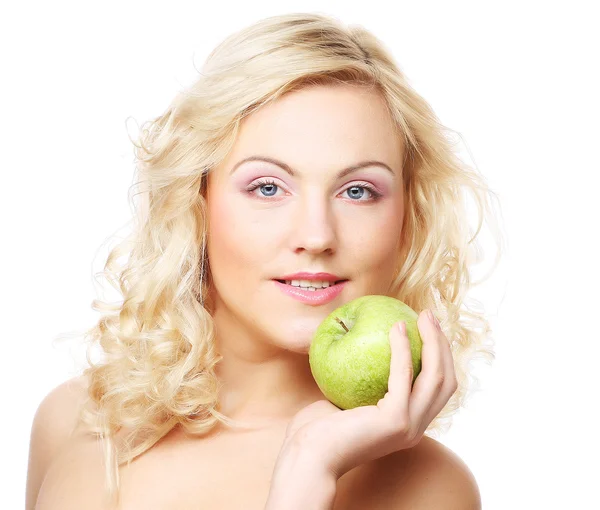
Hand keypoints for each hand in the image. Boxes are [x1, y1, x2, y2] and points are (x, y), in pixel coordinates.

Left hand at [278, 309, 457, 479]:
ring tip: (423, 316)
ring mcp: (409, 426)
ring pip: (436, 377)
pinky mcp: (395, 420)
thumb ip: (360, 379)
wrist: (308, 456)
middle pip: (445, 380)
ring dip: (433, 342)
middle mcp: (415, 428)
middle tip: (429, 317)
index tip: (428, 329)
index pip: (437, 389)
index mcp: (408, 425)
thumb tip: (359, 343)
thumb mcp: (346, 398)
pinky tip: (396, 326)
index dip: (439, 358)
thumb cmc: (318, 430)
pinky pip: (403, 374)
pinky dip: (403, 348)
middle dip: (443, 345)